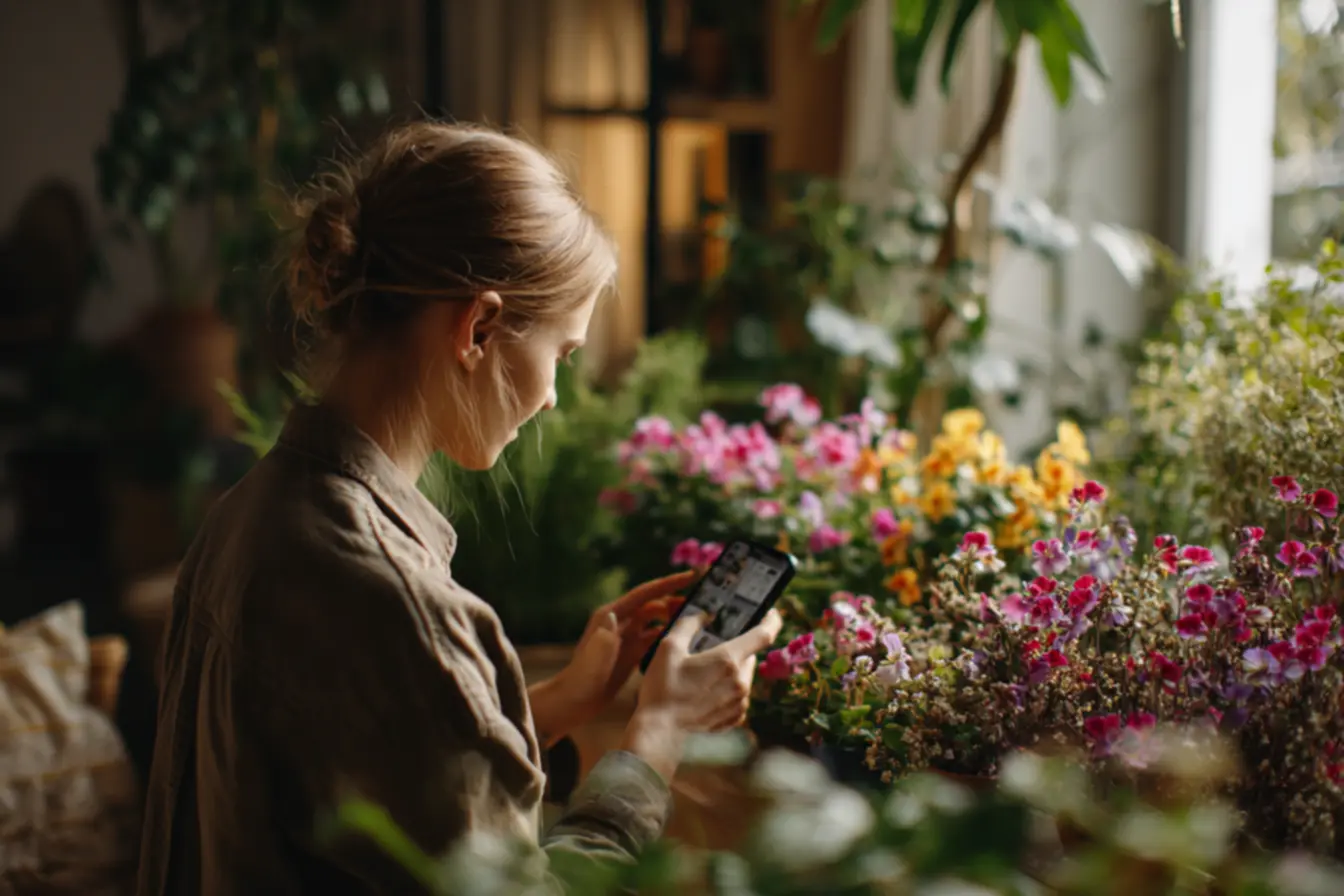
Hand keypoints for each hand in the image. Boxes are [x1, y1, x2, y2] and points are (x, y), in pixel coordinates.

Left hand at [528, 571, 695, 746]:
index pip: (645, 594)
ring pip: (657, 621)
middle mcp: (620, 622)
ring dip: (675, 619)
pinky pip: (655, 638)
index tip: (692, 576)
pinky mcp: (631, 651)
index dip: (668, 583)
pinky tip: (686, 643)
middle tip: (703, 607)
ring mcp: (626, 637)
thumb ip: (603, 640)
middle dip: (677, 602)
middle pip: (654, 605)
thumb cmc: (580, 682)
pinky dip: (670, 637)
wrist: (573, 703)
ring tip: (699, 623)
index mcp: (611, 617)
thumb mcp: (592, 662)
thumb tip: (613, 615)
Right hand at [620, 609, 782, 781]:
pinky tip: (706, 694)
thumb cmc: (663, 688)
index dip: (772, 620)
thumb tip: (704, 615)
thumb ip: (689, 625)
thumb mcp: (669, 648)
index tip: (772, 613)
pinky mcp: (735, 718)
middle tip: (712, 651)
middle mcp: (740, 681)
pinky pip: (739, 697)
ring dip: (731, 671)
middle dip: (736, 649)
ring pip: (744, 676)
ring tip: (703, 677)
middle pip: (749, 655)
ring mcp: (739, 702)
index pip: (763, 634)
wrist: (660, 730)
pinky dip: (728, 691)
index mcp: (727, 659)